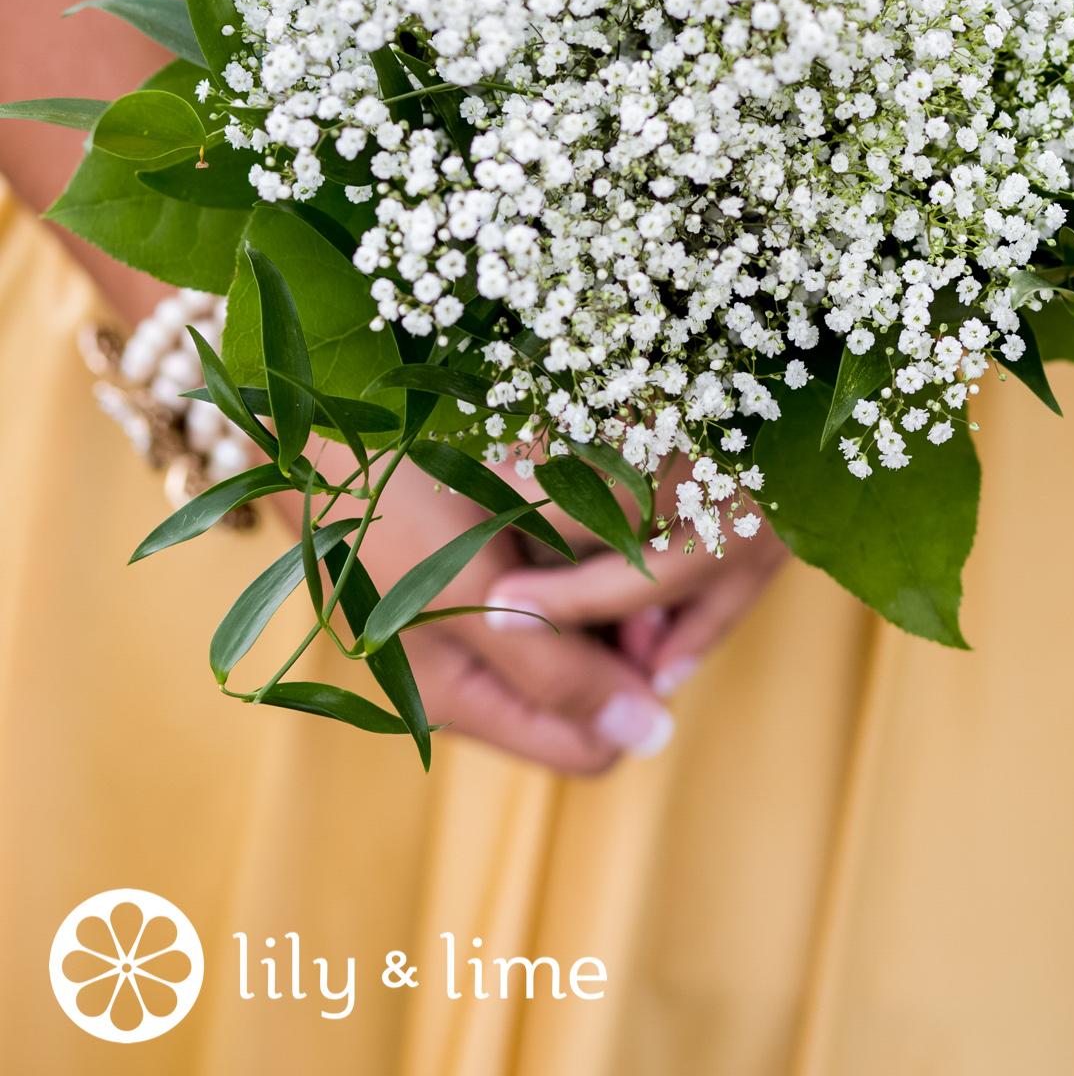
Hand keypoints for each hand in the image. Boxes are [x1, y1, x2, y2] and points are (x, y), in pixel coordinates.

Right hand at [275, 446, 786, 774]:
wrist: (317, 428)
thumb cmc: (385, 505)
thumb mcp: (470, 592)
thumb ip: (557, 671)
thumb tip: (650, 738)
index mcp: (463, 703)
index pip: (592, 749)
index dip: (631, 695)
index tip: (644, 622)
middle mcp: (469, 678)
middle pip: (589, 696)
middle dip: (618, 635)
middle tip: (622, 560)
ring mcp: (469, 628)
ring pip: (575, 635)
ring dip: (595, 588)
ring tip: (584, 525)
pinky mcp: (470, 576)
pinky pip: (547, 585)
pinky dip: (567, 551)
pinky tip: (557, 504)